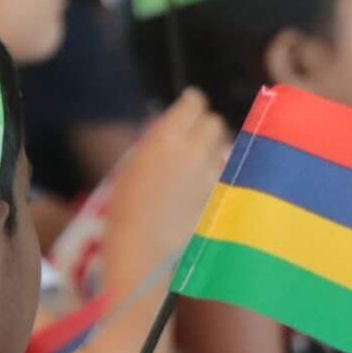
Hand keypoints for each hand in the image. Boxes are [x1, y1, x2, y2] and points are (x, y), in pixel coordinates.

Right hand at [103, 90, 229, 282]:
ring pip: (224, 148)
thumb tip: (174, 131)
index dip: (191, 105)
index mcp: (166, 137)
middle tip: (193, 141)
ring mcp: (211, 173)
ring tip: (196, 170)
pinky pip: (225, 175)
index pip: (194, 102)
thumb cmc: (126, 210)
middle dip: (205, 128)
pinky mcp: (221, 194)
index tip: (189, 110)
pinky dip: (217, 177)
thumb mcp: (133, 165)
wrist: (143, 249)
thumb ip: (158, 142)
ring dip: (213, 153)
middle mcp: (193, 149)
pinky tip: (202, 190)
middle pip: (214, 122)